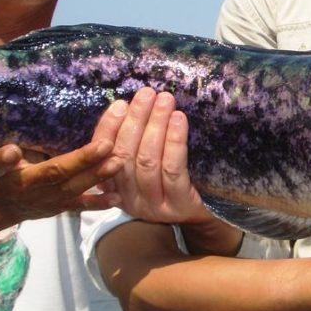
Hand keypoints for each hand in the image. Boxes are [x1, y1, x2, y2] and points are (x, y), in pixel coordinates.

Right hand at [0, 133, 123, 220]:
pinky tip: (118, 198)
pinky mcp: (63, 208)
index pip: (59, 168)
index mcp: (30, 179)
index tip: (103, 144)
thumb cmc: (1, 178)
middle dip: (97, 167)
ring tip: (121, 165)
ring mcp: (56, 203)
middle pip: (74, 181)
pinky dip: (100, 204)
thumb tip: (12, 151)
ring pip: (81, 192)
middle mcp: (46, 194)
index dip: (81, 159)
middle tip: (118, 152)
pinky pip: (82, 206)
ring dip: (102, 180)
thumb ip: (2, 159)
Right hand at [91, 88, 213, 224]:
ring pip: (147, 161)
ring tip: (164, 101)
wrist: (208, 216)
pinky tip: (179, 119)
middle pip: (124, 155)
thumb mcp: (150, 166)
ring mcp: (153, 206)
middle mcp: (129, 200)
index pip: (102, 155)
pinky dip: (174, 141)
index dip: (109, 127)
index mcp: (114, 189)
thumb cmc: (177, 183)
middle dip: (136, 120)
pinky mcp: (178, 206)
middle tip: (147, 94)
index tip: (121, 103)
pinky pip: (173, 170)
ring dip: (155, 125)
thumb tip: (131, 106)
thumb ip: (136, 144)